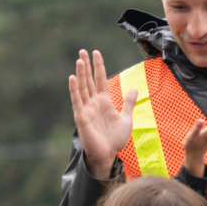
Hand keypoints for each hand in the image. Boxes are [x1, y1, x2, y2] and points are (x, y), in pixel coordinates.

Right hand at [69, 49, 137, 180]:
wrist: (108, 155)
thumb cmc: (115, 139)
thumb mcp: (126, 118)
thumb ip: (128, 103)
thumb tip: (134, 88)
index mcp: (104, 101)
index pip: (100, 79)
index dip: (98, 66)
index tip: (96, 52)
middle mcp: (93, 103)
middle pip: (89, 80)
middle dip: (86, 66)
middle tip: (82, 51)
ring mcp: (86, 109)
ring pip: (82, 87)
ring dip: (80, 74)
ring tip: (79, 60)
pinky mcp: (81, 117)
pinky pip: (77, 101)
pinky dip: (74, 89)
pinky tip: (72, 78)